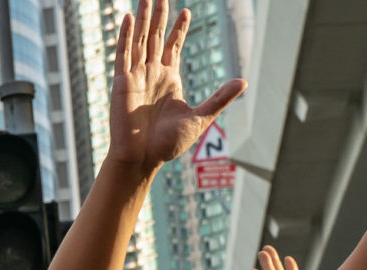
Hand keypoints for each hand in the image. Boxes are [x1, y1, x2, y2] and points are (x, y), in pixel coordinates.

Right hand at [106, 0, 245, 175]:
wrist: (143, 159)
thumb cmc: (168, 144)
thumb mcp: (200, 117)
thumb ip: (219, 98)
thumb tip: (243, 82)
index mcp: (169, 80)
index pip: (173, 47)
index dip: (179, 29)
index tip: (185, 12)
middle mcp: (152, 74)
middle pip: (156, 37)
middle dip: (159, 16)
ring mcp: (136, 76)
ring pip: (140, 40)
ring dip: (143, 19)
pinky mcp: (122, 83)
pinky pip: (124, 54)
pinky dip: (126, 36)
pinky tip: (128, 18)